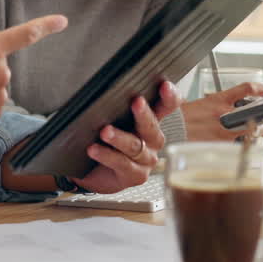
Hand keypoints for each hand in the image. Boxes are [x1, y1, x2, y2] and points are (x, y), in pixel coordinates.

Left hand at [67, 80, 181, 194]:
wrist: (92, 171)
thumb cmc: (103, 138)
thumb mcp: (110, 118)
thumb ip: (112, 105)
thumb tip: (100, 88)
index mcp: (150, 120)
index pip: (167, 106)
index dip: (170, 96)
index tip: (165, 86)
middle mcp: (152, 140)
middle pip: (152, 126)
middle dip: (144, 114)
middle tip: (136, 102)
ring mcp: (146, 159)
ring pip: (135, 146)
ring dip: (119, 137)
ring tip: (105, 131)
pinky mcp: (136, 175)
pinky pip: (122, 163)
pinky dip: (106, 155)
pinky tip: (93, 149)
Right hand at [182, 82, 262, 141]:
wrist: (169, 130)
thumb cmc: (179, 117)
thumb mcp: (195, 102)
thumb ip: (211, 103)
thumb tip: (221, 103)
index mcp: (218, 99)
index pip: (247, 89)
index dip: (261, 89)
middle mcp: (224, 113)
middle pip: (256, 112)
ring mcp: (225, 129)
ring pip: (253, 130)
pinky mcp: (222, 144)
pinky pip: (241, 144)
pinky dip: (248, 145)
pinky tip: (252, 145)